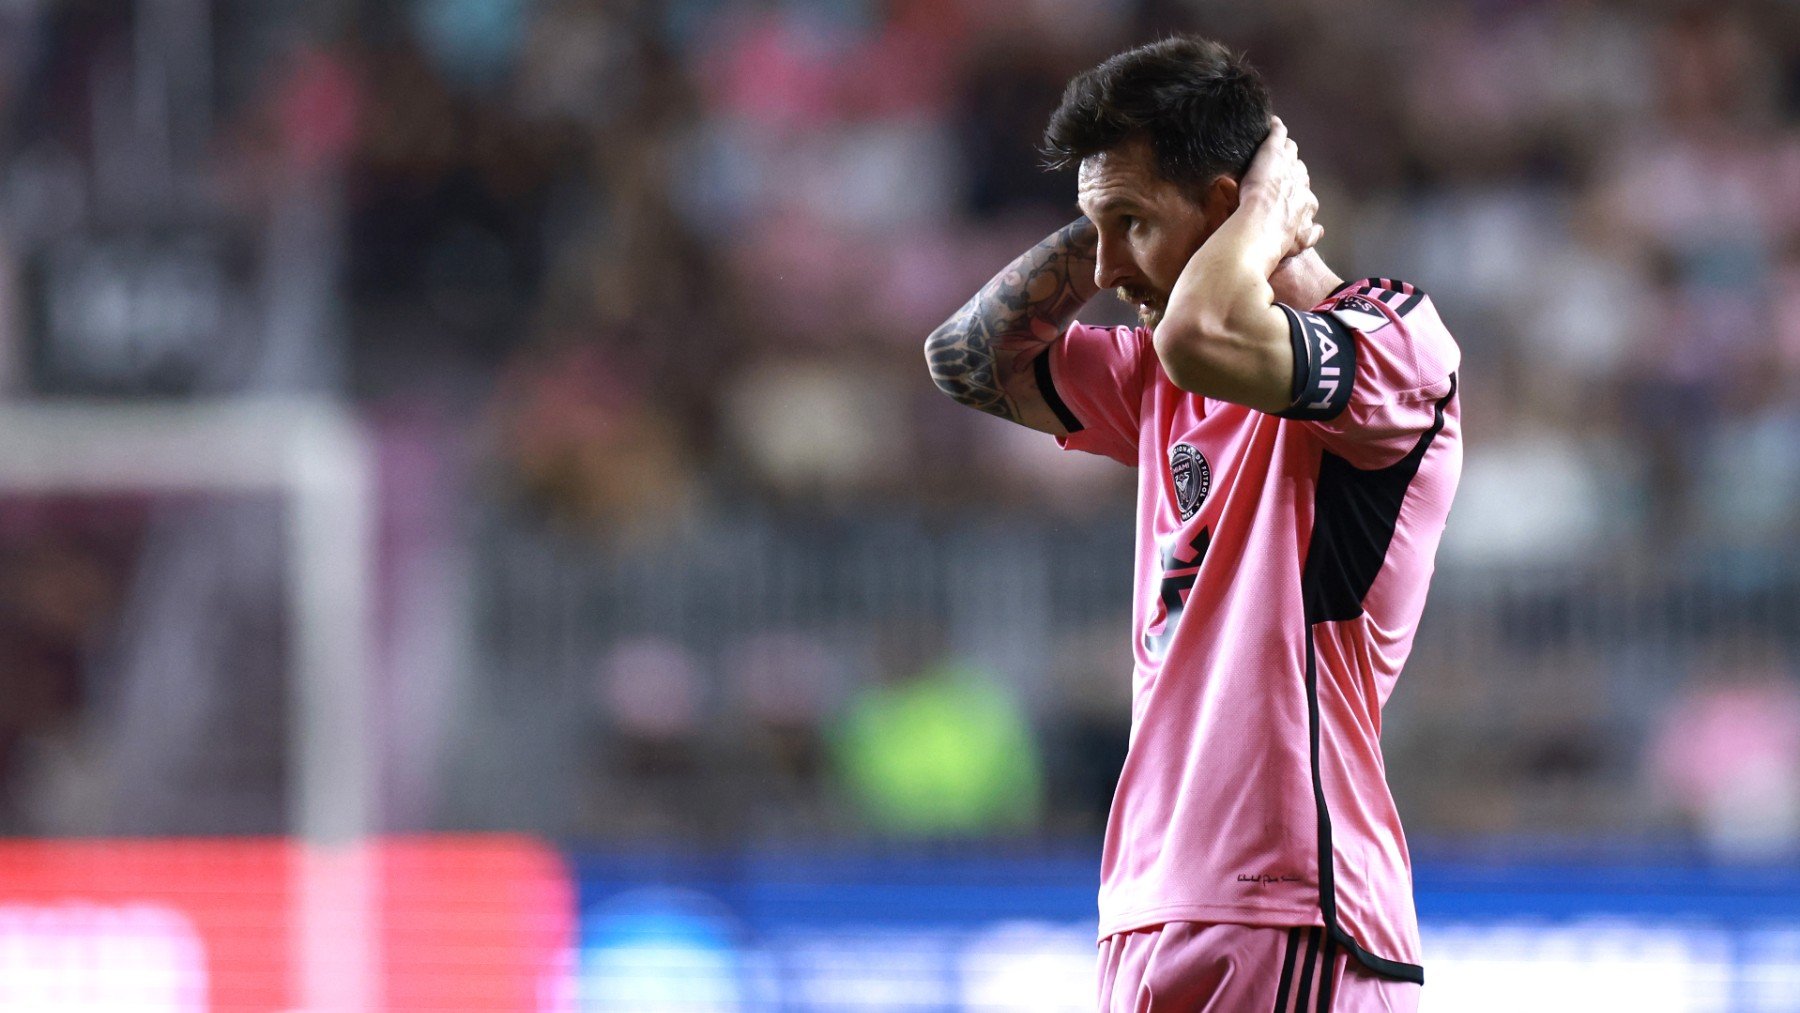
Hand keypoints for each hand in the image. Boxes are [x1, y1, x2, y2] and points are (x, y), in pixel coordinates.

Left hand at [1239, 117, 1322, 260]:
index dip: (1298, 187)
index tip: (1292, 188)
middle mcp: (1301, 180)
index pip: (1304, 189)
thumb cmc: (1279, 239)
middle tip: (1283, 164)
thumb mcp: (1301, 241)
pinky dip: (1276, 128)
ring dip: (1285, 148)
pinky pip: (1277, 135)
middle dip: (1293, 167)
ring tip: (1279, 144)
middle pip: (1299, 169)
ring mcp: (1287, 165)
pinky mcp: (1274, 152)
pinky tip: (1273, 122)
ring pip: (1290, 151)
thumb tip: (1320, 231)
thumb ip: (1311, 235)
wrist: (1266, 225)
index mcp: (1306, 201)